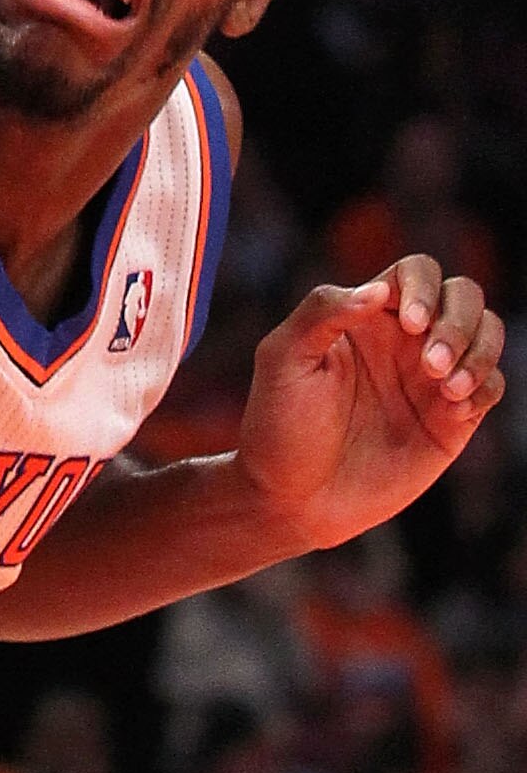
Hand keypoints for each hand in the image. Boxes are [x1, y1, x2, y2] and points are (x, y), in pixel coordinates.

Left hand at [236, 256, 505, 550]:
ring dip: (479, 350)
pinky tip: (454, 407)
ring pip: (487, 334)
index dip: (423, 287)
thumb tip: (379, 289)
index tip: (409, 322)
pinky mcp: (452, 422)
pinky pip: (492, 386)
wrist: (293, 498)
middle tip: (431, 365)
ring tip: (448, 387)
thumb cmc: (279, 425)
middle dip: (458, 321)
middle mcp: (406, 341)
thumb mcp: (284, 358)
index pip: (416, 273)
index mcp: (366, 316)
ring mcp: (432, 380)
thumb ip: (322, 312)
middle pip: (464, 296)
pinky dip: (485, 386)